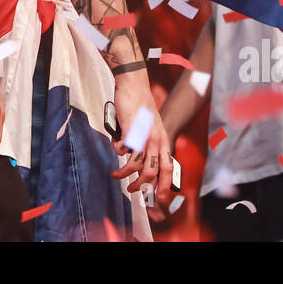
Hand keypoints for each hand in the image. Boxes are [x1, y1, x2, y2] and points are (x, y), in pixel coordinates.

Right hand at [110, 69, 173, 203]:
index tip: (158, 199)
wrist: (134, 84)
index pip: (167, 169)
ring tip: (115, 174)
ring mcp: (144, 135)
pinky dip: (117, 151)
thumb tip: (140, 161)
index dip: (163, 186)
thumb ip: (148, 143)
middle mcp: (156, 139)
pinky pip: (123, 149)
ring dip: (124, 173)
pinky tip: (115, 147)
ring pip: (135, 164)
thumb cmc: (140, 105)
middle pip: (151, 172)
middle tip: (131, 190)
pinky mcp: (130, 129)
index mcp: (163, 140)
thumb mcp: (150, 127)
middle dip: (140, 186)